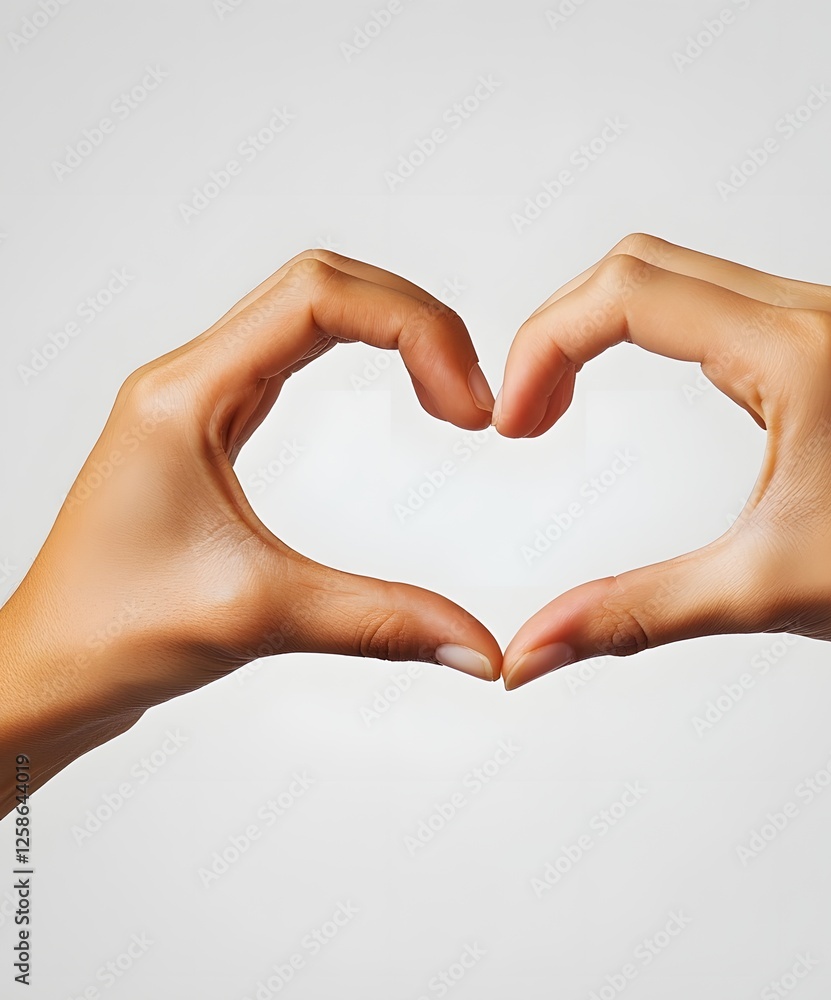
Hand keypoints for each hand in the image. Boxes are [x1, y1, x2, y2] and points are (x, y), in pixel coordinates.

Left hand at [0, 251, 501, 810]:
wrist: (46, 674)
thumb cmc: (109, 633)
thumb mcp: (259, 618)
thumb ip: (381, 624)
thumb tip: (479, 647)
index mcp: (185, 396)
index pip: (318, 297)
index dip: (413, 330)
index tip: (465, 409)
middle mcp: (187, 379)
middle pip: (320, 283)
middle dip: (414, 320)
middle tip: (470, 399)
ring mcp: (197, 399)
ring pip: (307, 308)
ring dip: (390, 330)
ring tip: (448, 394)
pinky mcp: (209, 428)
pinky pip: (291, 353)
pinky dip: (358, 354)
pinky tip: (394, 394)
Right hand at [495, 234, 830, 688]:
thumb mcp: (761, 592)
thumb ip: (631, 614)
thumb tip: (531, 651)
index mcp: (795, 352)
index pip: (627, 295)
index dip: (544, 346)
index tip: (514, 424)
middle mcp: (809, 313)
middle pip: (638, 264)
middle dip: (558, 329)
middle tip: (525, 415)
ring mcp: (821, 320)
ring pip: (673, 274)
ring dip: (598, 326)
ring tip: (556, 404)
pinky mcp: (824, 341)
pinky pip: (712, 304)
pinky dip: (646, 333)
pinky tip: (628, 389)